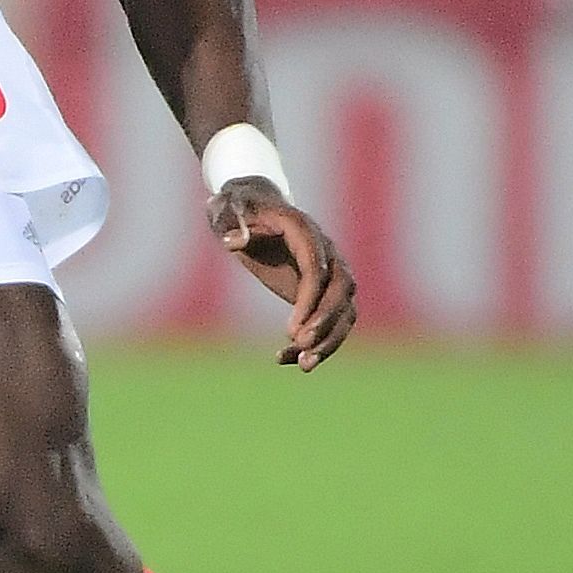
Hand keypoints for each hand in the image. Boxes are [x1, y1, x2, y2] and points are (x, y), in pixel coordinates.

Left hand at [213, 180, 354, 369]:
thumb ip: (233, 223)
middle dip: (325, 322)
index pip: (316, 269)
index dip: (308, 300)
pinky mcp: (322, 291)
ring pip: (345, 311)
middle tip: (300, 346)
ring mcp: (329, 272)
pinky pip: (331, 320)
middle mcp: (326, 251)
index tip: (292, 329)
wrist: (254, 207)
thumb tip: (233, 242)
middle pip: (342, 292)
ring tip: (303, 366)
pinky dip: (318, 342)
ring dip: (330, 340)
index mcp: (303, 231)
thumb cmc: (238, 208)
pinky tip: (288, 360)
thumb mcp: (228, 210)